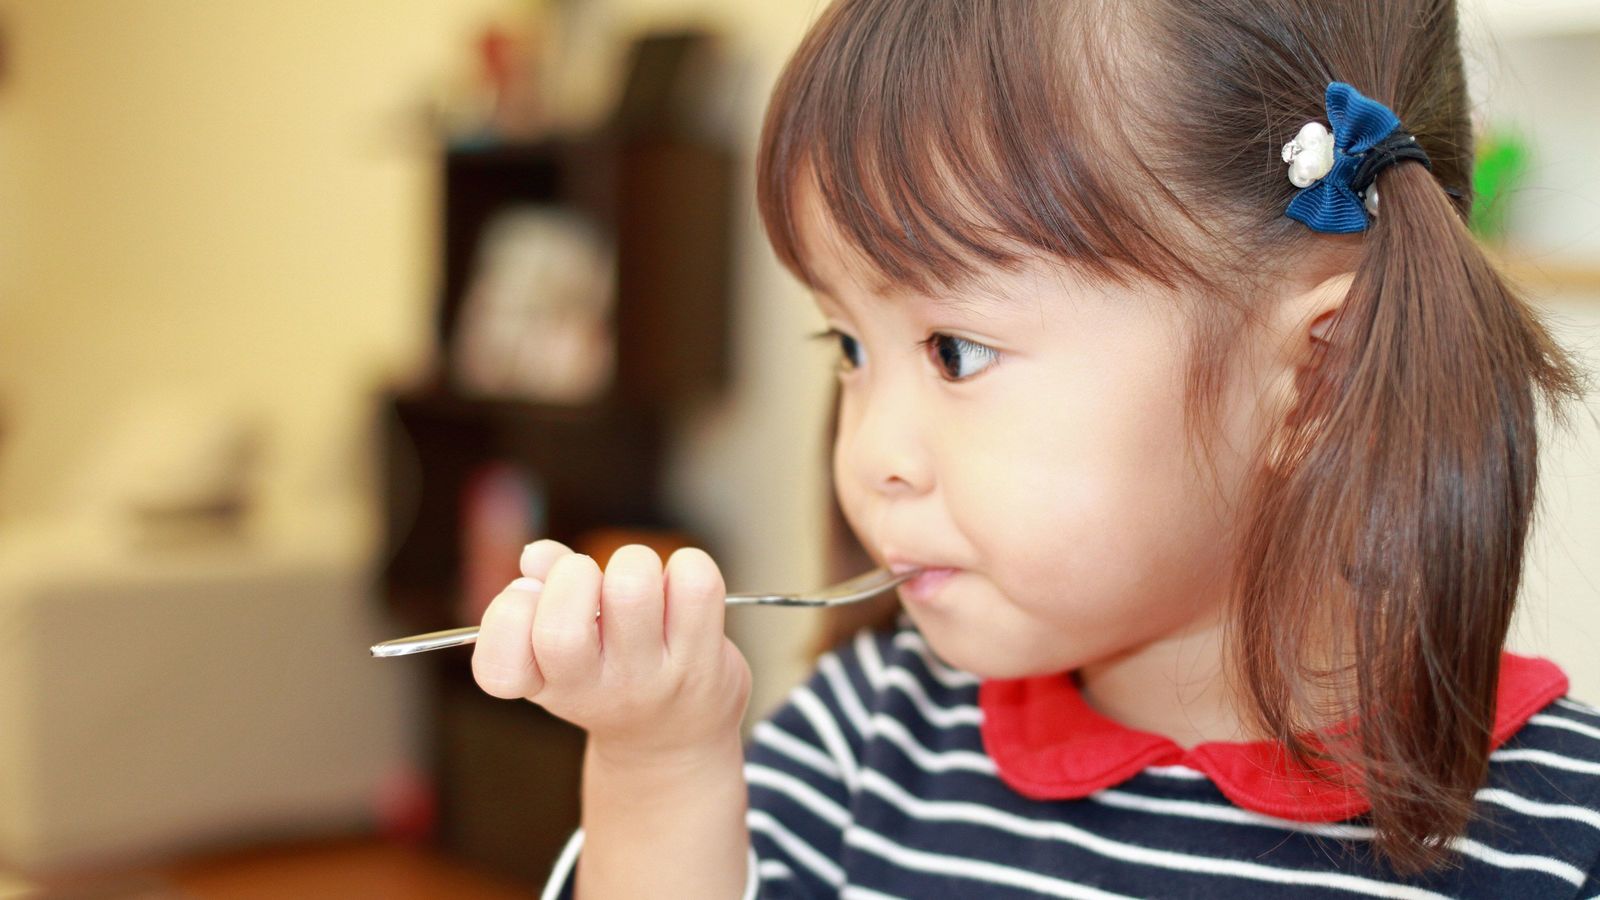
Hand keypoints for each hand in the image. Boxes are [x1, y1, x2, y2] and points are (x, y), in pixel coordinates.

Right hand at [471, 540, 751, 759]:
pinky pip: (695, 584)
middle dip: (571, 575)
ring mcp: (652, 677)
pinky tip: (679, 587)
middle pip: (562, 631)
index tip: (528, 594)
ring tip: (640, 580)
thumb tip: (536, 555)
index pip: (500, 669)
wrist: (676, 744)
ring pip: (633, 590)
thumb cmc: (611, 676)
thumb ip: (544, 592)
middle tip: (589, 578)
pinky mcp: (704, 660)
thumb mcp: (564, 652)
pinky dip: (687, 565)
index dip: (506, 616)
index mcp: (547, 685)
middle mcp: (596, 689)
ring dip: (633, 562)